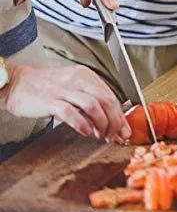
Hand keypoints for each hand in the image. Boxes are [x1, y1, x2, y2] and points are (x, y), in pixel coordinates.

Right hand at [0, 63, 130, 141]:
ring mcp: (65, 89)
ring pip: (93, 106)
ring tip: (101, 135)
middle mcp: (78, 80)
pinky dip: (82, 124)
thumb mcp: (73, 87)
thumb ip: (90, 100)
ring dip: (101, 124)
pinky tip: (86, 132)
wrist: (17, 83)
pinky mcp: (50, 100)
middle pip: (107, 101)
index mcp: (86, 76)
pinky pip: (71, 113)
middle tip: (116, 136)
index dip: (120, 115)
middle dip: (115, 122)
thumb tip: (109, 120)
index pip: (111, 96)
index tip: (124, 130)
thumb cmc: (45, 87)